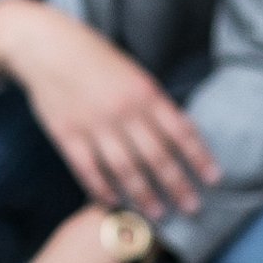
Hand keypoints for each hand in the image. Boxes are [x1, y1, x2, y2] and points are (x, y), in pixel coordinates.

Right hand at [0, 0, 218, 218]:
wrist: (47, 48)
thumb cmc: (94, 59)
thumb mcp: (132, 72)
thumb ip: (152, 102)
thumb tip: (177, 133)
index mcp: (144, 93)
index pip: (180, 130)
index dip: (199, 156)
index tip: (214, 179)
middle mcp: (123, 111)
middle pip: (156, 156)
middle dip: (177, 184)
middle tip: (192, 208)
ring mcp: (94, 124)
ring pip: (125, 168)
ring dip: (144, 194)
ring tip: (157, 215)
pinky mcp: (66, 134)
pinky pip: (88, 169)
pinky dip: (102, 188)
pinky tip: (114, 203)